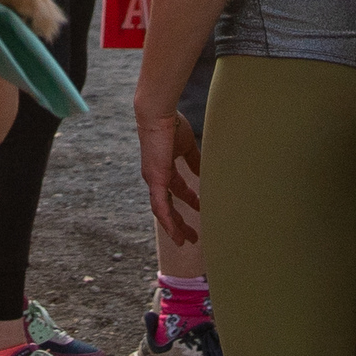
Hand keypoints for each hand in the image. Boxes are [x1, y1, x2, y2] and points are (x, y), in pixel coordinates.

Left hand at [135, 107, 202, 258]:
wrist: (158, 114)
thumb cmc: (171, 124)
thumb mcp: (186, 146)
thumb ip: (193, 160)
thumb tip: (201, 173)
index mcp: (163, 169)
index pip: (176, 190)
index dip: (188, 200)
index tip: (200, 208)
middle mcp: (156, 178)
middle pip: (167, 206)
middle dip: (179, 222)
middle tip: (192, 236)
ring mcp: (154, 180)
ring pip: (162, 211)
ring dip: (173, 227)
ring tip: (184, 241)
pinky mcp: (155, 180)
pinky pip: (160, 205)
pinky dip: (167, 220)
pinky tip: (175, 233)